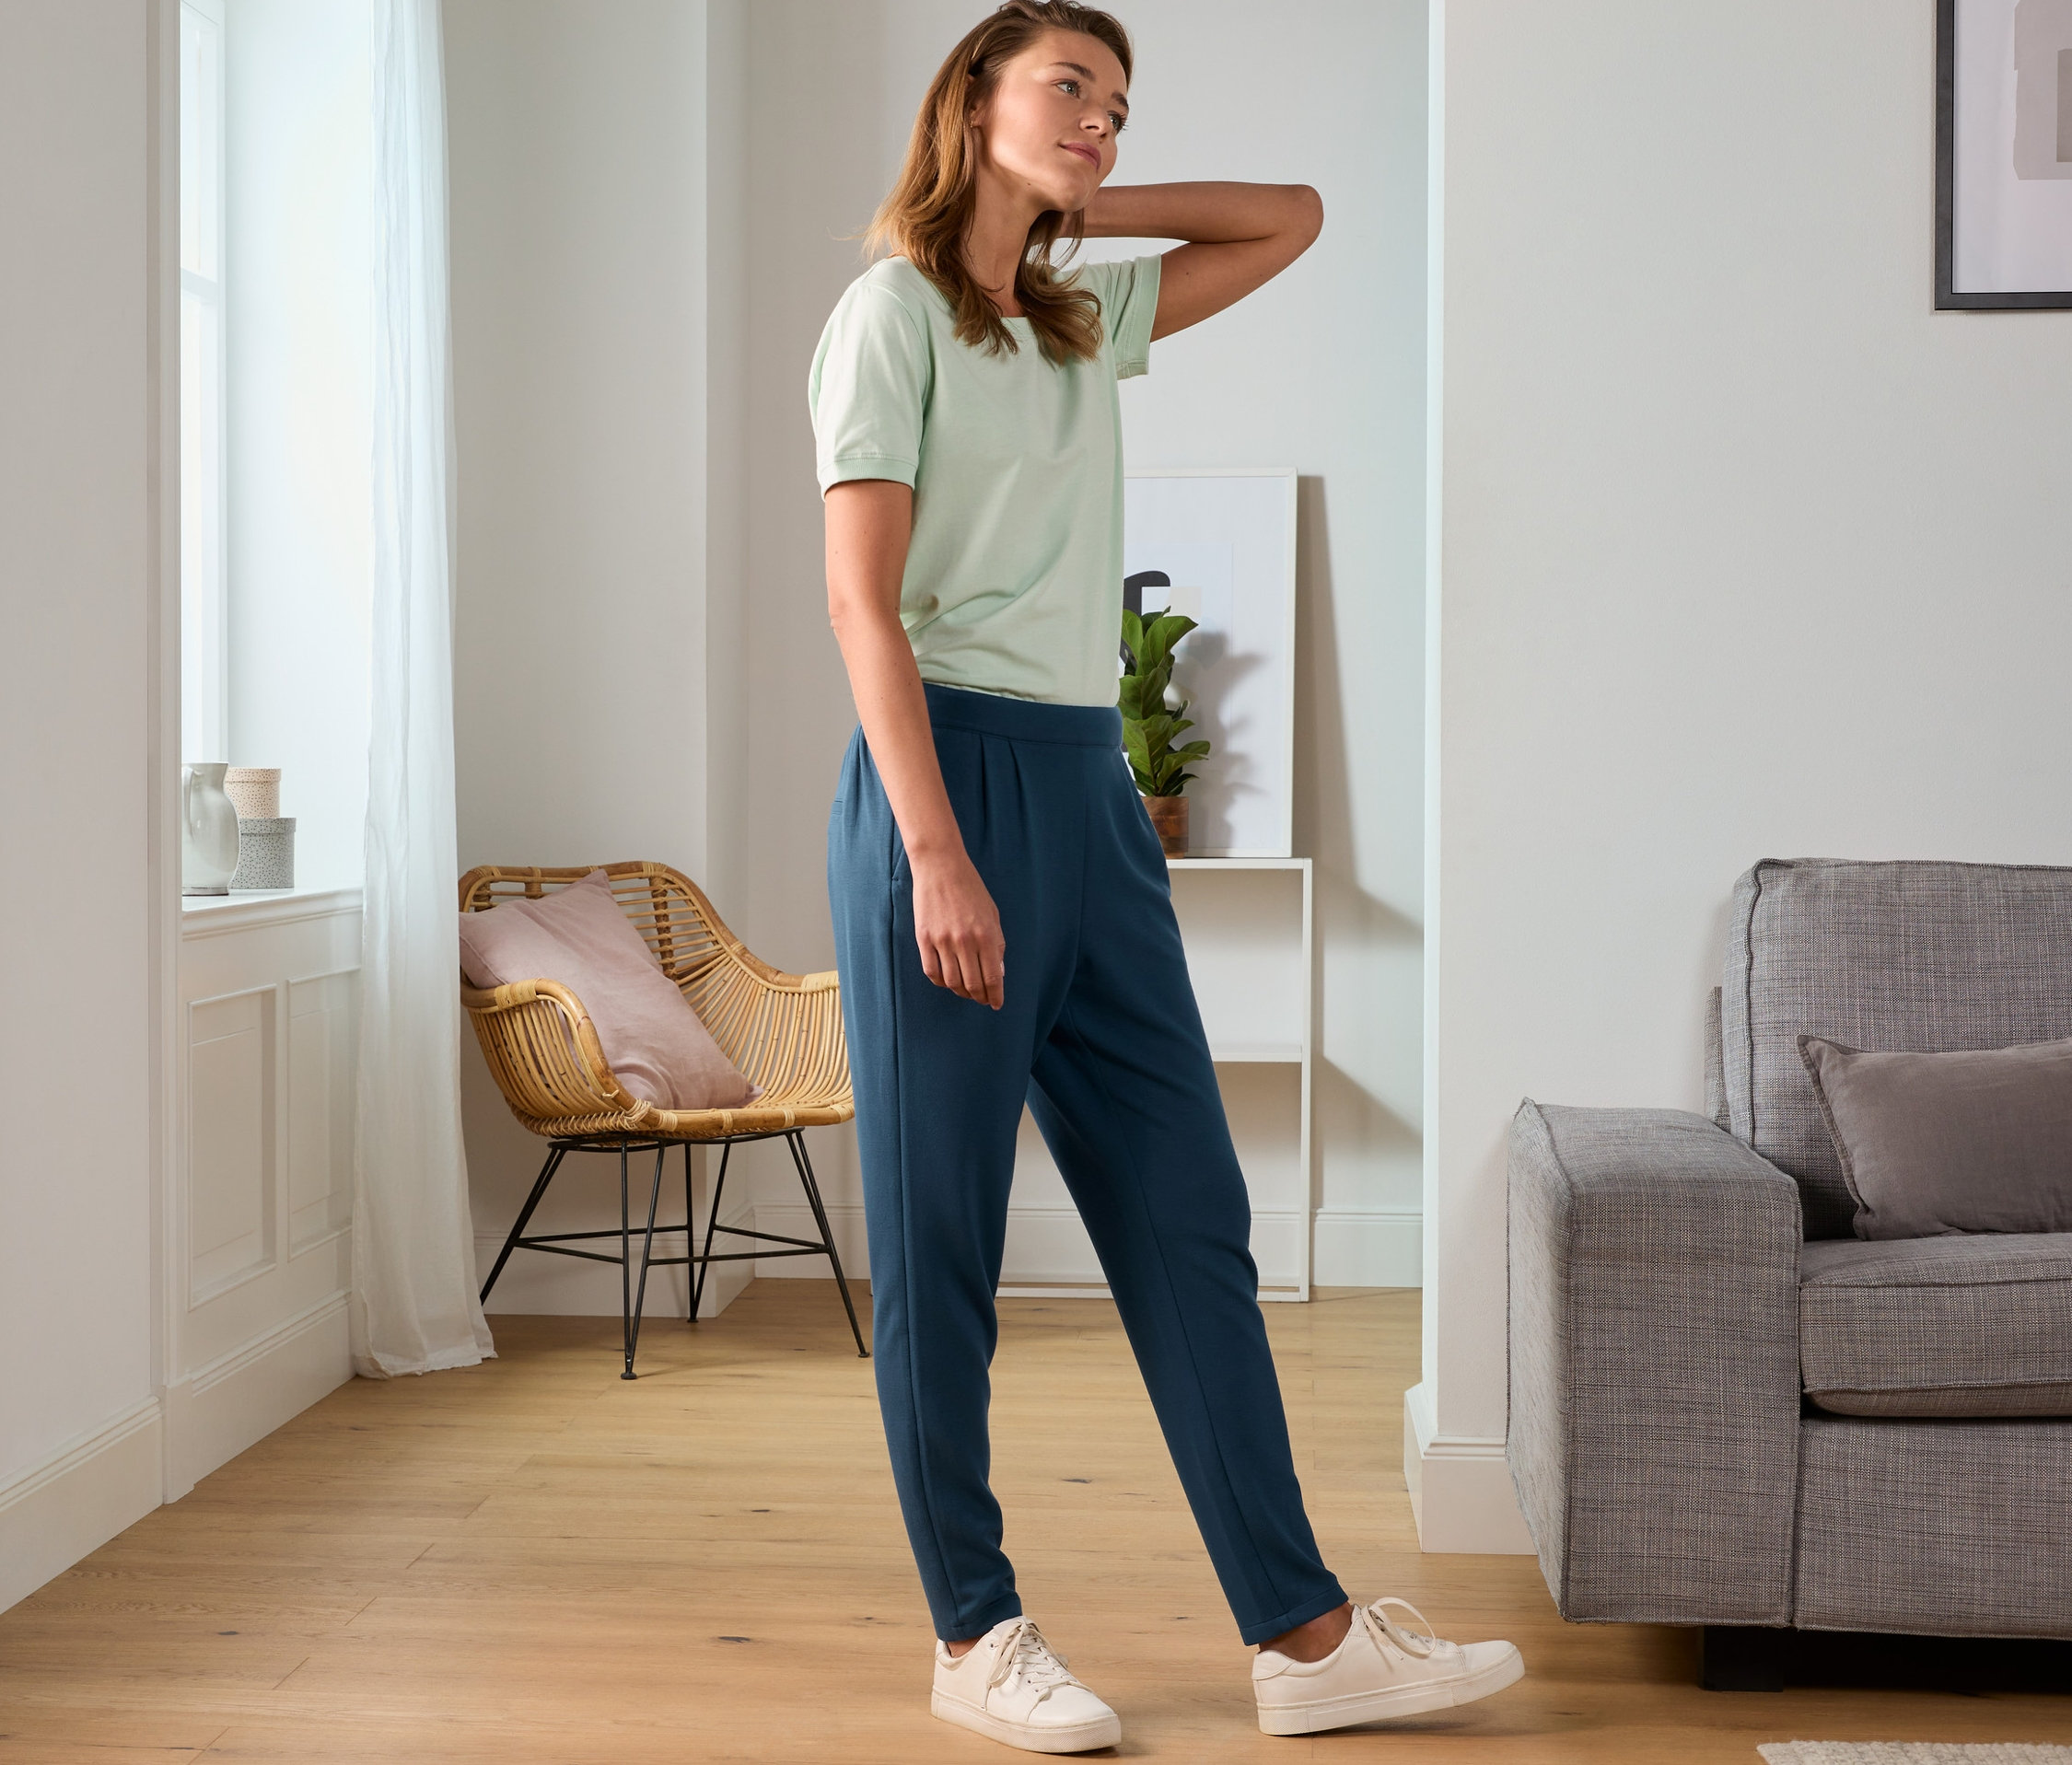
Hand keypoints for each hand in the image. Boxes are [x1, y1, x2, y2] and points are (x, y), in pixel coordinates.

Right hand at [910, 850, 1004, 1009]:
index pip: (993, 977)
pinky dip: (941, 982)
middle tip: (982, 999)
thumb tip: (999, 973)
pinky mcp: (924, 938)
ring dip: (961, 992)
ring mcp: (942, 941)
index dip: (995, 995)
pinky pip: (931, 971)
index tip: (996, 1003)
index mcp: (986, 935)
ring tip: (966, 991)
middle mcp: (965, 941)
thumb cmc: (970, 889)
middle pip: (972, 984)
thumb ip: (997, 944)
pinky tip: (947, 981)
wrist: (941, 867)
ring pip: (952, 982)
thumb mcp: (992, 914)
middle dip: (979, 997)